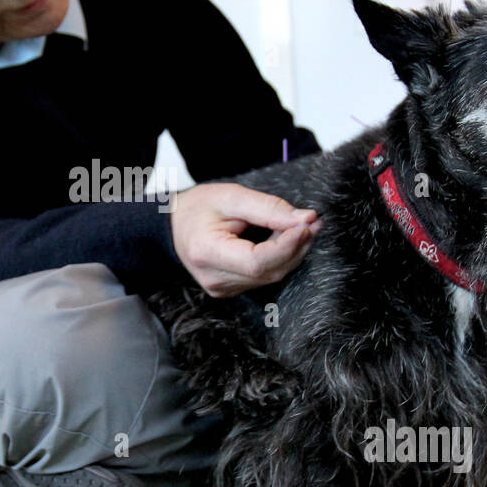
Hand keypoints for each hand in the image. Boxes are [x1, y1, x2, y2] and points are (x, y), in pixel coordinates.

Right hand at [169, 183, 319, 297]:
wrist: (175, 225)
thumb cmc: (199, 207)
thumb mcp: (231, 196)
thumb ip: (268, 208)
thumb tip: (304, 219)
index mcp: (207, 253)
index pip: (257, 262)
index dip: (287, 246)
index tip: (306, 224)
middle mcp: (214, 279)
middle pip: (269, 272)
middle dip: (296, 247)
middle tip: (312, 221)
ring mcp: (222, 289)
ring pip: (271, 276)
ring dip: (291, 252)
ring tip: (300, 227)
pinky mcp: (230, 290)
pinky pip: (265, 277)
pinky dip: (280, 259)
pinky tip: (284, 240)